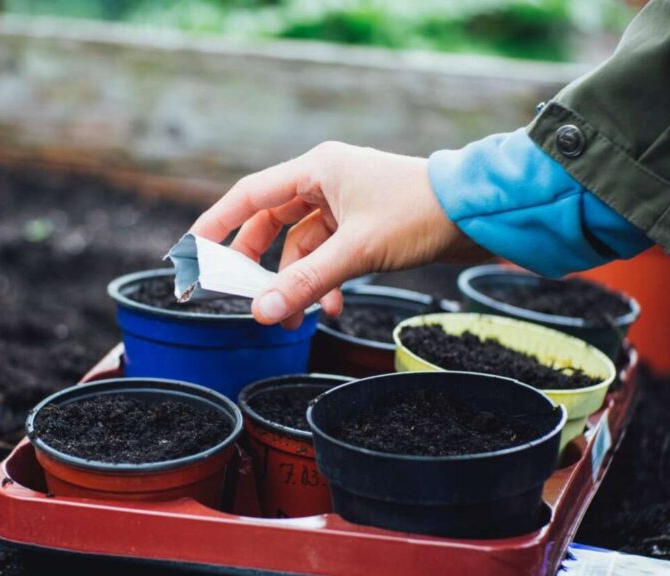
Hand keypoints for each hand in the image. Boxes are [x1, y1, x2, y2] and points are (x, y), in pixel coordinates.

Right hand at [189, 141, 486, 327]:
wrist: (479, 213)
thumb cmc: (421, 213)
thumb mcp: (357, 251)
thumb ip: (305, 282)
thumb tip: (261, 312)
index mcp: (316, 170)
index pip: (248, 196)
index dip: (215, 226)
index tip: (190, 255)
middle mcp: (324, 181)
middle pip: (269, 223)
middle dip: (257, 265)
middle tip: (243, 297)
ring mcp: (343, 203)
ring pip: (299, 245)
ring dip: (294, 281)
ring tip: (292, 318)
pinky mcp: (361, 225)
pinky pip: (325, 255)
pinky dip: (321, 281)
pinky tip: (329, 307)